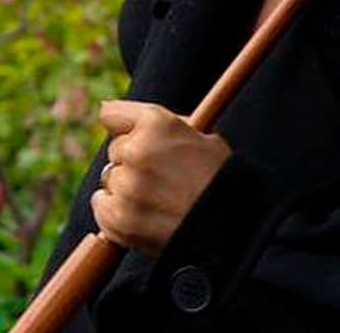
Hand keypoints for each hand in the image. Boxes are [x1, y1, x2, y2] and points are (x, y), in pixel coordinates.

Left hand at [90, 99, 232, 256]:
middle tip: (163, 181)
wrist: (237, 230)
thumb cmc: (222, 181)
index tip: (132, 139)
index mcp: (157, 123)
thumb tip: (106, 109)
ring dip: (127, 191)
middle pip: (115, 152)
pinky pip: (102, 208)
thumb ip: (158, 124)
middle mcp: (136, 150)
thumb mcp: (202, 137)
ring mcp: (126, 186)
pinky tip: (144, 217)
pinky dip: (117, 214)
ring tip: (160, 203)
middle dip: (133, 163)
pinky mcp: (119, 218)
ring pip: (110, 181)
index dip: (126, 129)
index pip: (111, 115)